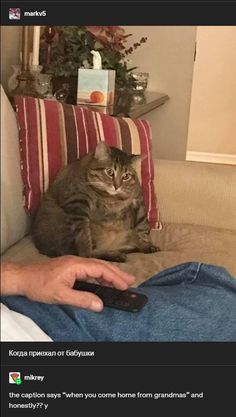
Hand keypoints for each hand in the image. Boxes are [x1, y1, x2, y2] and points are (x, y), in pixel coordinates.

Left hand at [1, 256, 134, 311]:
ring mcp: (73, 264)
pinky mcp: (69, 268)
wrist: (22, 277)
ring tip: (121, 281)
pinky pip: (89, 270)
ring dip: (109, 274)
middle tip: (131, 281)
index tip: (126, 285)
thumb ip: (82, 299)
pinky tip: (103, 282)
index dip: (115, 278)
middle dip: (117, 273)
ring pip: (96, 267)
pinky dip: (99, 275)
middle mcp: (76, 262)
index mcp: (76, 265)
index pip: (100, 270)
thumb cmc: (38, 284)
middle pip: (101, 266)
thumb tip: (100, 304)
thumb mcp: (60, 295)